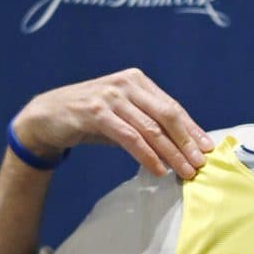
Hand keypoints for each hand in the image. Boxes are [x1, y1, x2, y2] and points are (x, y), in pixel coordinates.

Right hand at [11, 69, 213, 179]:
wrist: (46, 116)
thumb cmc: (90, 118)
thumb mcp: (123, 116)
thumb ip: (148, 125)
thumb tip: (182, 148)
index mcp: (138, 81)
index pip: (173, 108)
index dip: (192, 130)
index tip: (207, 149)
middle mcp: (127, 84)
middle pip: (167, 116)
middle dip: (186, 142)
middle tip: (200, 164)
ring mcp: (111, 96)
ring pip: (150, 128)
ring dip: (171, 153)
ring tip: (184, 171)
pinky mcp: (95, 112)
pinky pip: (129, 137)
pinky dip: (146, 155)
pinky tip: (157, 170)